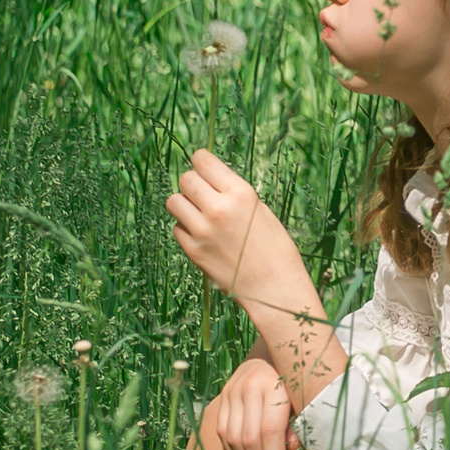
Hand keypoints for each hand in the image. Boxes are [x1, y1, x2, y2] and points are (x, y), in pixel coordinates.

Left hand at [167, 151, 301, 302]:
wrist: (274, 288)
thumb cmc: (275, 249)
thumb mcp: (260, 210)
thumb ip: (232, 193)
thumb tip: (209, 179)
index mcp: (240, 193)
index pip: (204, 161)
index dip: (200, 161)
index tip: (201, 167)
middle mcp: (219, 208)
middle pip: (185, 179)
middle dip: (192, 183)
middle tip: (201, 194)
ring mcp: (203, 230)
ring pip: (174, 202)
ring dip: (184, 205)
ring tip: (198, 214)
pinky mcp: (193, 251)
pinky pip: (177, 228)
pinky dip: (185, 229)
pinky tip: (203, 237)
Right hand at [209, 358, 301, 449]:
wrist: (272, 350)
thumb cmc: (295, 379)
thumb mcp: (301, 399)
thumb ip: (296, 425)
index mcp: (272, 386)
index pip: (269, 432)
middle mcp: (247, 387)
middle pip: (249, 437)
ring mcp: (231, 391)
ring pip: (232, 437)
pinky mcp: (222, 396)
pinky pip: (222, 430)